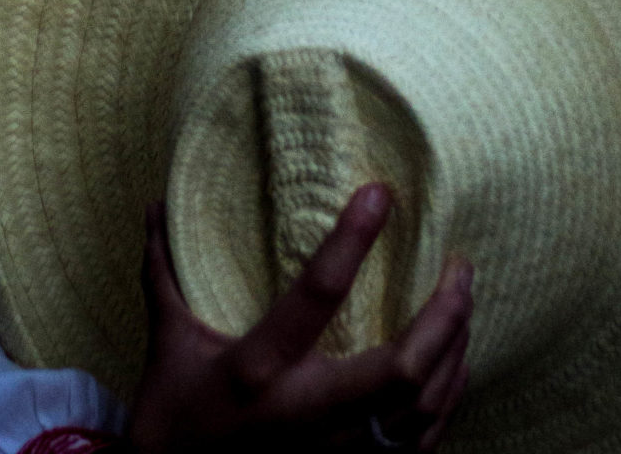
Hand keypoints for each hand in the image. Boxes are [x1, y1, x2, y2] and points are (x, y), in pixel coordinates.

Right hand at [127, 184, 471, 452]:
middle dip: (442, 317)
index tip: (380, 193)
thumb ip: (167, 274)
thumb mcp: (167, 347)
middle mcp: (303, 417)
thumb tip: (157, 205)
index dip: (351, 241)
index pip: (315, 297)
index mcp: (257, 372)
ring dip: (453, 352)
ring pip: (419, 411)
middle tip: (458, 266)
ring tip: (464, 301)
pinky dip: (447, 401)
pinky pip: (417, 446)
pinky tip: (456, 364)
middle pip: (399, 371)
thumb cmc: (173, 423)